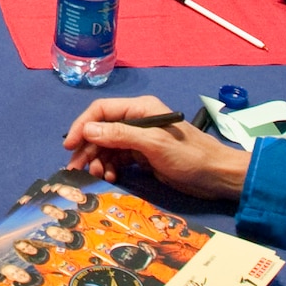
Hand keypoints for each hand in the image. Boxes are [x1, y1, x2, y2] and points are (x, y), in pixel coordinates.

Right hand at [61, 96, 252, 197]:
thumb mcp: (154, 144)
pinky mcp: (142, 156)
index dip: (82, 126)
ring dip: (97, 160)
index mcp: (140, 108)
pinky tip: (111, 177)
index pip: (101, 111)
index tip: (70, 146)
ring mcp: (139, 139)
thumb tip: (88, 131)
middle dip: (87, 148)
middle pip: (101, 130)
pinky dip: (110, 168)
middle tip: (76, 170)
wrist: (215, 175)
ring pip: (106, 146)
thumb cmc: (189, 156)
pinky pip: (117, 159)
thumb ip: (121, 135)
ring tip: (97, 175)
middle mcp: (136, 120)